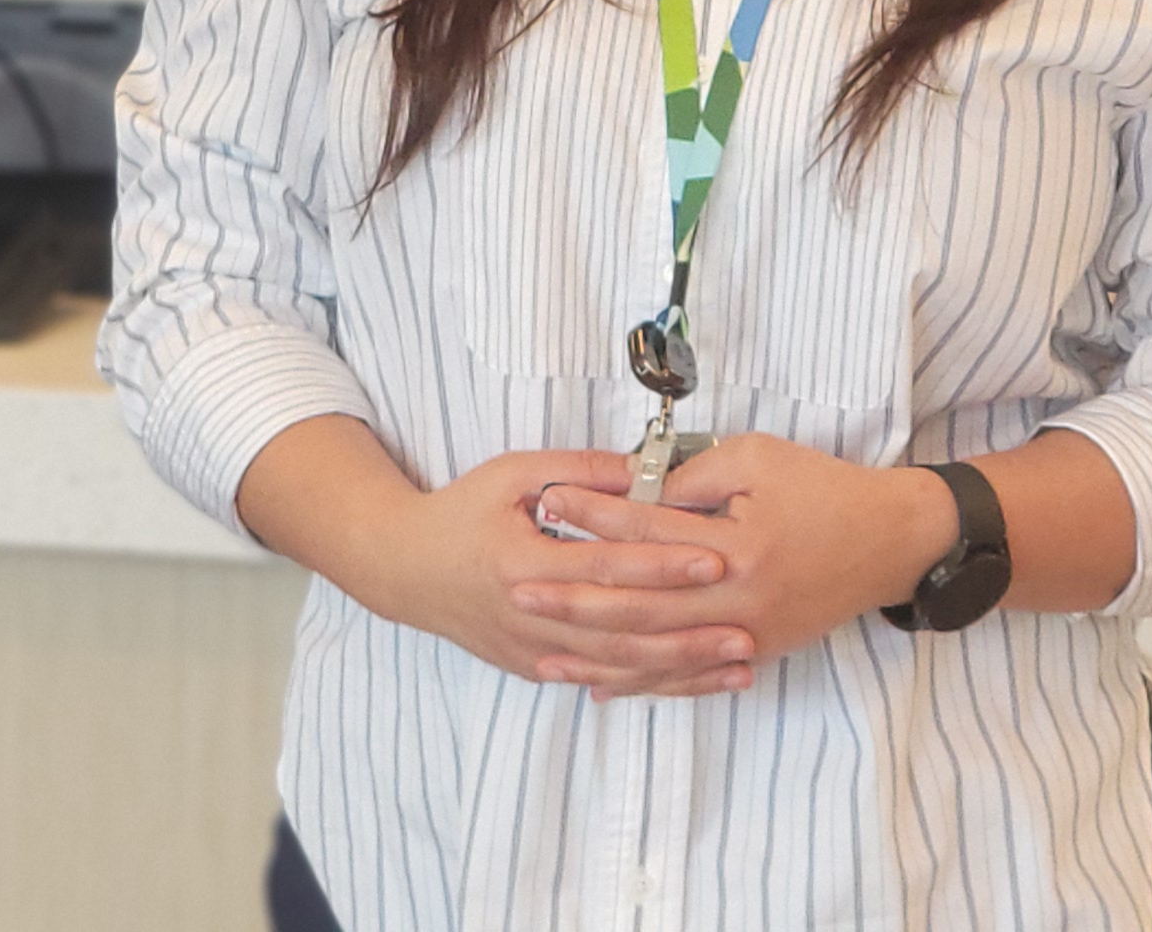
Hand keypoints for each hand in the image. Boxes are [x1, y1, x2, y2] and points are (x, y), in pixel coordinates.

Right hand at [233, 421, 756, 698]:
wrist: (406, 570)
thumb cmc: (460, 512)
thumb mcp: (511, 474)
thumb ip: (578, 472)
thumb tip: (642, 468)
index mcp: (522, 562)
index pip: (606, 566)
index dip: (662, 563)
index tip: (715, 557)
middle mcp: (529, 615)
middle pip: (621, 629)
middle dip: (688, 631)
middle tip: (746, 625)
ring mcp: (532, 651)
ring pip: (617, 667)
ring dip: (680, 669)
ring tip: (735, 663)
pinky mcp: (536, 670)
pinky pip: (601, 680)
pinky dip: (649, 684)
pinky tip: (689, 681)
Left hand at [519, 435, 956, 677]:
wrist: (889, 540)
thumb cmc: (823, 487)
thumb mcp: (757, 458)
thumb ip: (693, 478)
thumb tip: (635, 492)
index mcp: (737, 544)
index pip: (648, 529)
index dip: (594, 513)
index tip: (546, 502)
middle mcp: (738, 600)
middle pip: (640, 603)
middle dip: (575, 597)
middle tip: (519, 588)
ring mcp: (747, 634)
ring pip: (658, 653)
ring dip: (598, 653)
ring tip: (543, 651)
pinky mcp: (754, 652)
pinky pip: (687, 676)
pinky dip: (642, 682)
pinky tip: (601, 684)